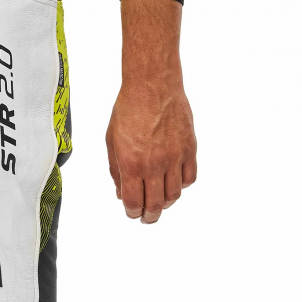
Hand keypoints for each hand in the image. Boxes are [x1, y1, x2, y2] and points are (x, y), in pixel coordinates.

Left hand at [105, 0, 196, 224]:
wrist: (153, 84)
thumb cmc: (128, 110)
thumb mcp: (112, 143)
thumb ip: (117, 172)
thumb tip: (123, 194)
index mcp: (131, 164)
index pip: (134, 203)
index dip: (133, 213)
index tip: (133, 213)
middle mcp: (154, 164)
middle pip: (156, 205)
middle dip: (150, 216)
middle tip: (148, 217)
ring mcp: (174, 157)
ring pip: (175, 195)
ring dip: (167, 203)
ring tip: (161, 200)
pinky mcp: (189, 148)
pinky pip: (189, 177)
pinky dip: (182, 185)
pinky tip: (174, 181)